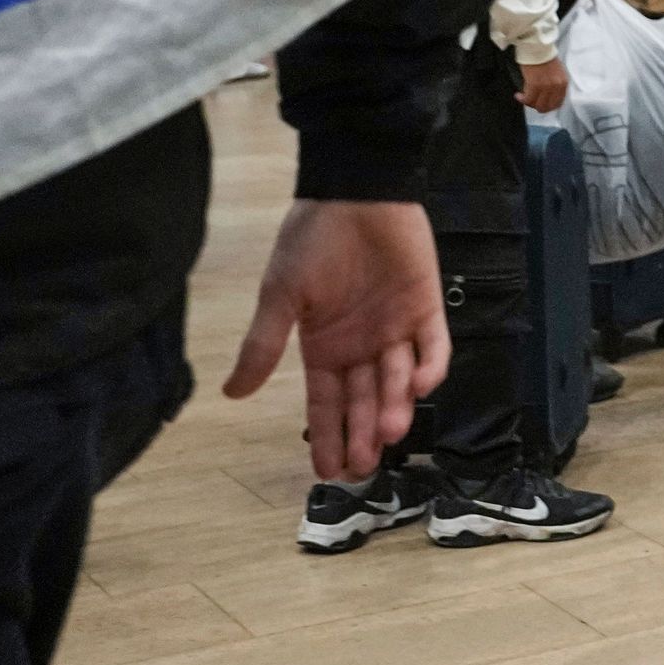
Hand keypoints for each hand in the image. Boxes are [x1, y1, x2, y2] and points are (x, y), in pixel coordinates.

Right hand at [226, 200, 449, 482]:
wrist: (353, 193)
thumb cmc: (311, 241)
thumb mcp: (280, 296)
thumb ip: (263, 346)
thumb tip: (231, 393)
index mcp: (324, 346)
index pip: (326, 402)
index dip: (327, 435)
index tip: (326, 472)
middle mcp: (361, 346)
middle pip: (364, 400)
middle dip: (363, 433)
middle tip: (362, 466)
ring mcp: (395, 329)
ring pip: (398, 379)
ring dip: (394, 405)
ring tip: (387, 431)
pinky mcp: (425, 307)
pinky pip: (432, 346)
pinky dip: (429, 367)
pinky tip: (420, 386)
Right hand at [518, 55, 569, 114]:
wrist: (536, 46)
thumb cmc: (544, 57)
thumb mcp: (556, 72)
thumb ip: (555, 85)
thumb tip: (547, 96)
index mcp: (563, 83)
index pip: (557, 103)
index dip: (547, 106)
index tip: (539, 103)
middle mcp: (557, 86)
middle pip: (547, 107)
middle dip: (537, 106)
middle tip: (530, 101)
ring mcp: (547, 86)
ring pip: (537, 105)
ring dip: (528, 103)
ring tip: (523, 97)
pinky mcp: (535, 84)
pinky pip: (528, 98)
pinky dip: (522, 99)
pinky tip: (518, 95)